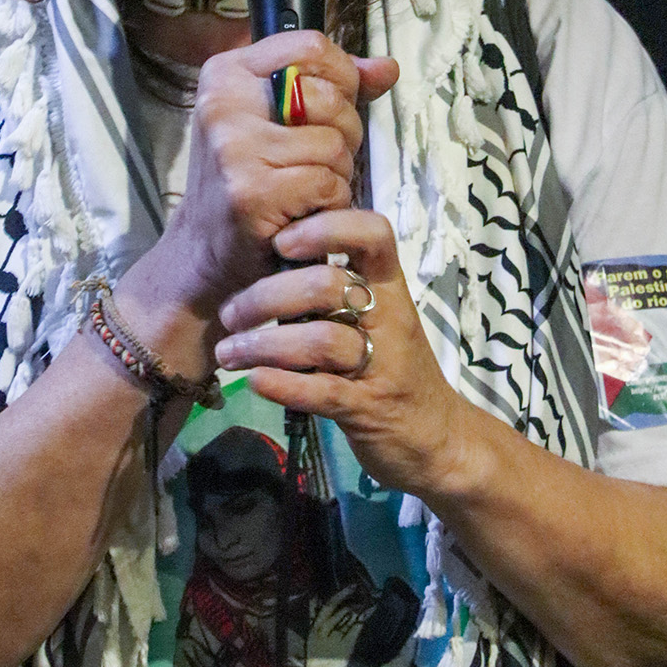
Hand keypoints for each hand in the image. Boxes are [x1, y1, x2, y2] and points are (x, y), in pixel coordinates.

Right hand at [117, 34, 396, 343]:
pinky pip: (327, 183)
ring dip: (336, 174)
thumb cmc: (252, 184)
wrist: (205, 256)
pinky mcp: (251, 192)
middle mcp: (223, 103)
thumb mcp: (280, 123)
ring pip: (333, 144)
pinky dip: (329, 203)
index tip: (334, 108)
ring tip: (305, 192)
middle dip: (343, 133)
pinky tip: (303, 213)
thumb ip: (334, 89)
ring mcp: (233, 148)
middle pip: (329, 95)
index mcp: (227, 74)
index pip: (311, 46)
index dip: (342, 76)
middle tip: (315, 162)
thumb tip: (388, 68)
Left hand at [213, 208, 477, 502]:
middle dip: (267, 296)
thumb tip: (271, 255)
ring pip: (321, 340)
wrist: (438, 438)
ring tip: (228, 353)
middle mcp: (390, 317)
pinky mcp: (369, 409)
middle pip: (328, 286)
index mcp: (390, 287)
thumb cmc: (395, 368)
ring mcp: (382, 364)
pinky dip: (284, 385)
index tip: (279, 242)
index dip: (326, 227)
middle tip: (230, 313)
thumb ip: (336, 288)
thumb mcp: (377, 317)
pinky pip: (324, 392)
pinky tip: (255, 382)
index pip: (373, 233)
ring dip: (263, 345)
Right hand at [295, 583, 366, 666]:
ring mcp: (333, 639)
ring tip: (367, 602)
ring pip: (347, 618)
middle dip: (349, 598)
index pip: (326, 607)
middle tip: (360, 590)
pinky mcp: (343, 648)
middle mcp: (323, 631)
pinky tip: (368, 614)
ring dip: (358, 608)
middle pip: (338, 609)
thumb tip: (327, 604)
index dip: (339, 595)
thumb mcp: (314, 639)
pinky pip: (354, 630)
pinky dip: (362, 621)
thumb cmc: (316, 659)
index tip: (350, 587)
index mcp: (315, 628)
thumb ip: (321, 623)